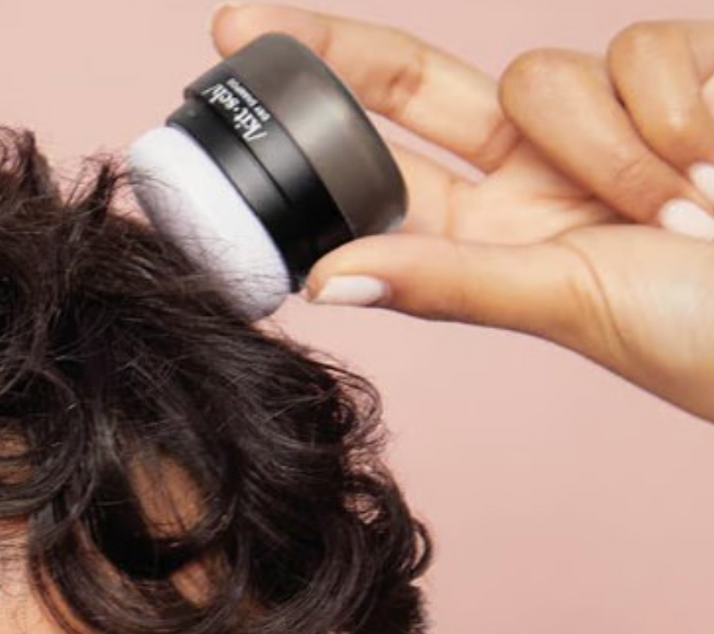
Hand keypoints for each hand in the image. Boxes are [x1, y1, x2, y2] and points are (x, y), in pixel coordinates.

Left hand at [208, 5, 713, 422]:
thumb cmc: (706, 338)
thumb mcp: (568, 304)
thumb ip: (454, 283)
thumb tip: (326, 282)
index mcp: (492, 244)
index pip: (381, 167)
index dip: (317, 118)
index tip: (231, 57)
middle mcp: (536, 180)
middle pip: (425, 88)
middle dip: (350, 56)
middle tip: (246, 19)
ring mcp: (612, 129)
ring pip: (557, 70)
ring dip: (619, 148)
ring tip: (686, 215)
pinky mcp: (689, 82)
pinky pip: (652, 50)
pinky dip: (691, 111)